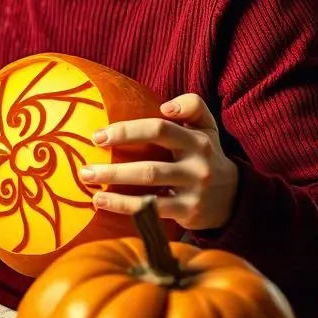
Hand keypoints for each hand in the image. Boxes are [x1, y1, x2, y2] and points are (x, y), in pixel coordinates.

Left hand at [80, 93, 239, 230]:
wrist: (233, 196)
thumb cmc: (205, 155)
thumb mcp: (206, 127)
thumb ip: (192, 106)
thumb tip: (166, 106)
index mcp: (197, 139)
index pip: (160, 129)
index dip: (128, 130)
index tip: (98, 136)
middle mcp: (198, 164)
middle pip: (151, 165)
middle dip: (114, 167)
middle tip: (85, 167)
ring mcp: (194, 190)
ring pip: (150, 187)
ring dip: (114, 186)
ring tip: (87, 181)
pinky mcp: (189, 211)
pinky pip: (152, 209)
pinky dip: (124, 206)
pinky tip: (101, 202)